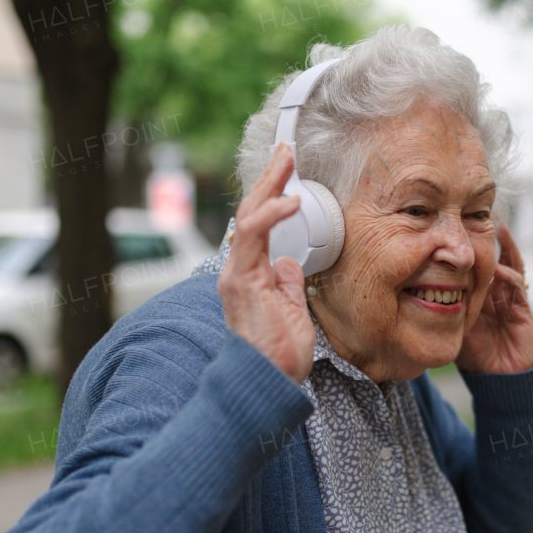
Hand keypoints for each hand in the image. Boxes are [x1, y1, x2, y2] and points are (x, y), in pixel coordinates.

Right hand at [219, 143, 314, 383]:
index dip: (273, 197)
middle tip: (287, 149)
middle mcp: (240, 269)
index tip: (290, 174)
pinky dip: (271, 215)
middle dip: (270, 178)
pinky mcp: (242, 280)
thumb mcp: (293, 313)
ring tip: (287, 158)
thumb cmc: (280, 356)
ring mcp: (238, 273)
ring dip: (270, 184)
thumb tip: (290, 264)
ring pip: (249, 216)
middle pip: (252, 212)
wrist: (268, 383)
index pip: (260, 226)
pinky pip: (253, 238)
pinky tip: (288, 200)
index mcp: (252, 274)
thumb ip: (288, 286)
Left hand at [455, 224, 532, 374]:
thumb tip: (415, 290)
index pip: (476, 262)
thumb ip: (441, 308)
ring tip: (497, 229)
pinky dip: (508, 276)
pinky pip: (517, 287)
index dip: (471, 245)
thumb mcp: (453, 325)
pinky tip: (497, 268)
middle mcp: (498, 292)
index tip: (457, 226)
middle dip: (489, 238)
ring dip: (504, 248)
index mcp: (481, 293)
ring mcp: (512, 299)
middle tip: (481, 216)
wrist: (498, 378)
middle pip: (495, 256)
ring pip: (510, 265)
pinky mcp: (523, 310)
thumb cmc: (474, 354)